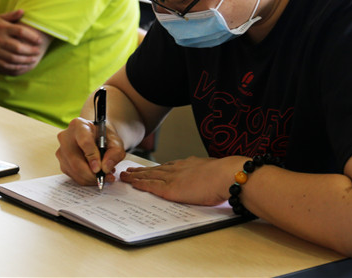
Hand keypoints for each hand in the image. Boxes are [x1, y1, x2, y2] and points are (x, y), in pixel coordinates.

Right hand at [0, 10, 44, 74]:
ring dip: (25, 60)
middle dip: (30, 51)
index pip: (21, 32)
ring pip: (13, 58)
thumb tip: (23, 11)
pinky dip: (16, 66)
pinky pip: (6, 65)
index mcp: (2, 28)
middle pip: (18, 47)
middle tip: (38, 51)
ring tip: (34, 59)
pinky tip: (23, 65)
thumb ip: (11, 15)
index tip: (39, 40)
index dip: (32, 37)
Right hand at [56, 117, 126, 185]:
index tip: (99, 169)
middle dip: (92, 173)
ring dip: (91, 178)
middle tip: (106, 177)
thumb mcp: (115, 141)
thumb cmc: (105, 137)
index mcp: (79, 125)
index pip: (84, 142)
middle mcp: (66, 137)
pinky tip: (96, 175)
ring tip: (105, 175)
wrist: (96, 136)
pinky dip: (86, 179)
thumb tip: (105, 168)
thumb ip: (114, 153)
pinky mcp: (62, 163)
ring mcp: (61, 151)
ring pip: (74, 171)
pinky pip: (73, 176)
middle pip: (75, 160)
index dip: (92, 157)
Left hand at [120, 156, 245, 205]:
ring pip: (149, 175)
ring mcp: (173, 177)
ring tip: (126, 175)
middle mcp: (178, 168)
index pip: (169, 166)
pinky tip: (132, 183)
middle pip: (155, 169)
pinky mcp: (170, 189)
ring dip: (136, 175)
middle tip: (131, 170)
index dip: (158, 167)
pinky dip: (140, 184)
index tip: (150, 168)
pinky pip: (150, 185)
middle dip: (142, 170)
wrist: (225, 175)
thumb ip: (207, 174)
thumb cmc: (225, 176)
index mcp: (189, 164)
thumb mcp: (214, 171)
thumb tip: (210, 178)